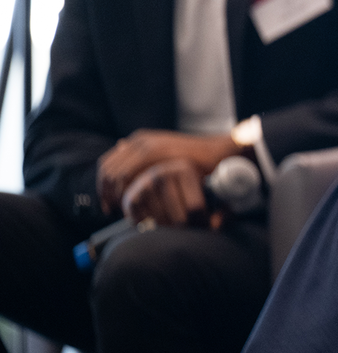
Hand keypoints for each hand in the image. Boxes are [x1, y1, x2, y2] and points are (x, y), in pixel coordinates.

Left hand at [98, 129, 238, 213]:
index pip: (108, 164)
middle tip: (112, 211)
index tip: (108, 204)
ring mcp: (147, 144)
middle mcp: (140, 140)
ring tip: (123, 210)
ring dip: (115, 194)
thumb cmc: (195, 161)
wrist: (219, 154)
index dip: (102, 187)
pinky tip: (133, 203)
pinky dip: (125, 191)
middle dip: (106, 194)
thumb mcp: (167, 158)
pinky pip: (128, 174)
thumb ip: (146, 158)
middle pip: (108, 170)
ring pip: (115, 173)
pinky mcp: (155, 152)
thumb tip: (122, 152)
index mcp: (139, 141)